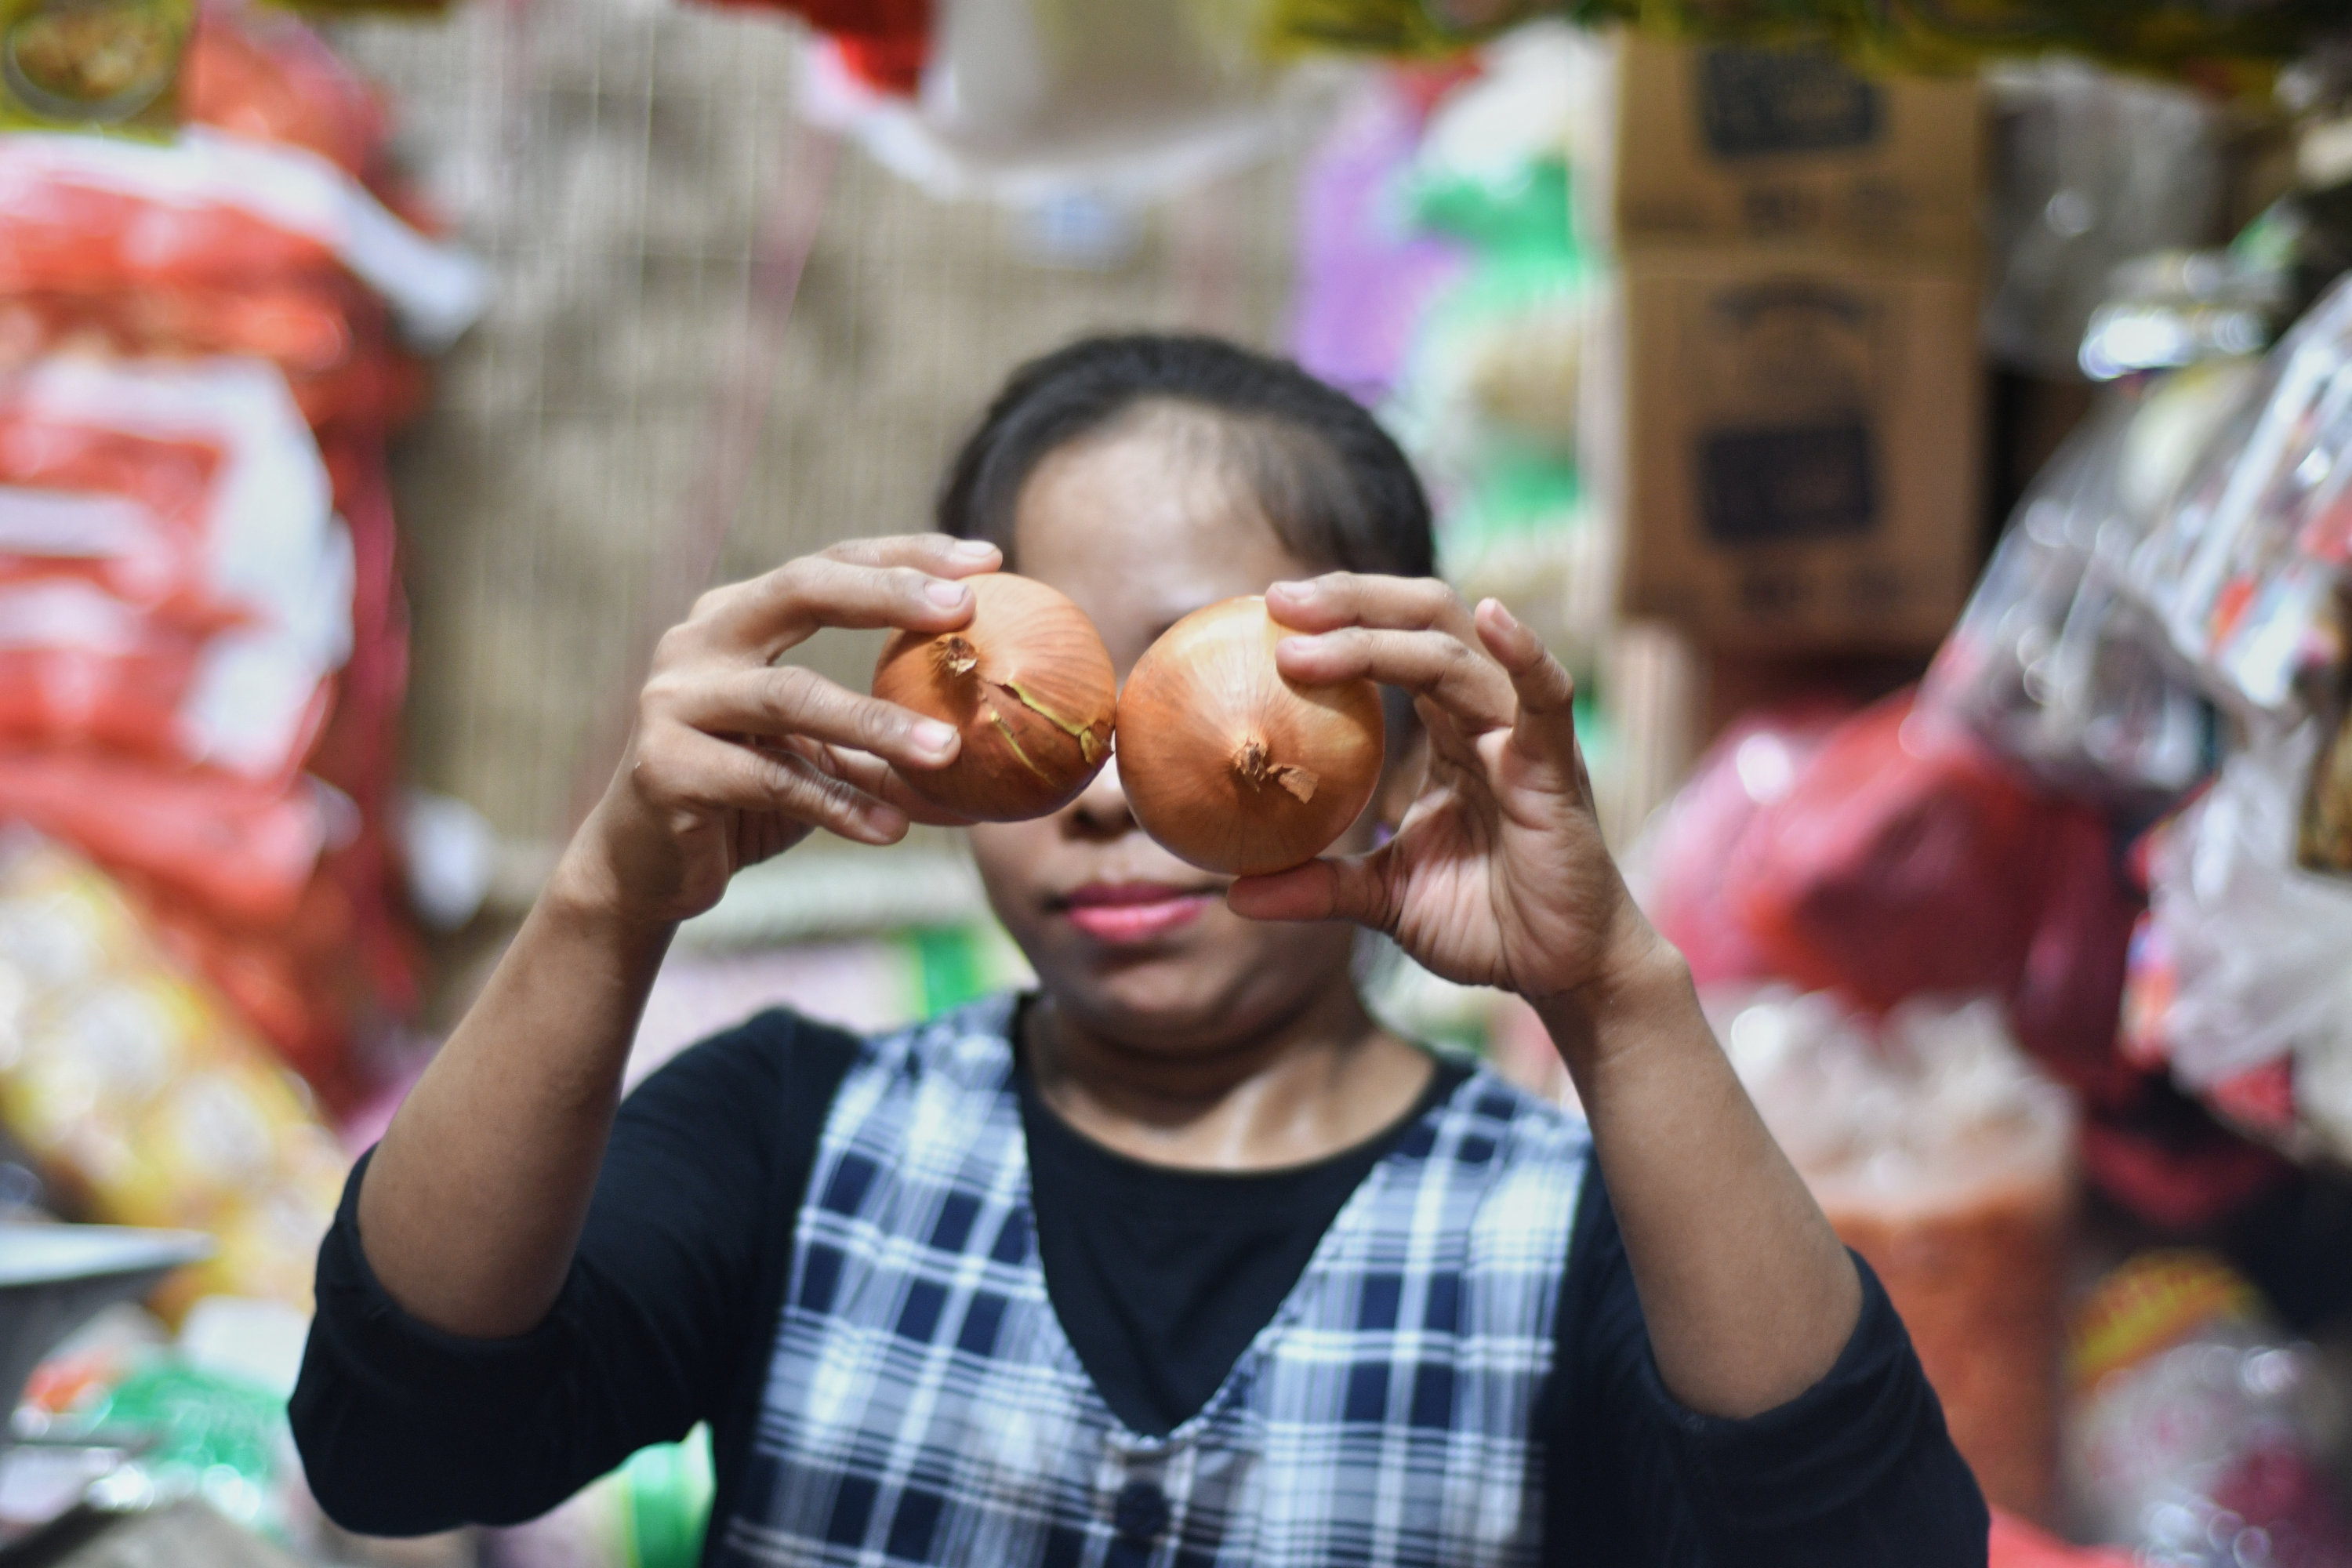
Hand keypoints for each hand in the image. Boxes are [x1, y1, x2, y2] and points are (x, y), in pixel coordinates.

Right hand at [564, 534, 1001, 925]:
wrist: (645, 868)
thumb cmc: (746, 797)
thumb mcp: (821, 756)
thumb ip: (888, 739)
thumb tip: (998, 755)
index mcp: (737, 616)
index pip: (830, 564)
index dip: (906, 556)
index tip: (988, 558)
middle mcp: (699, 641)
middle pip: (800, 590)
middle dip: (888, 594)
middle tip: (964, 610)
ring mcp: (673, 699)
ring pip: (791, 697)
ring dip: (877, 724)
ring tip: (949, 752)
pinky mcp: (664, 766)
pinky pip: (771, 781)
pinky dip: (838, 805)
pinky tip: (893, 831)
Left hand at [1227, 574, 1666, 1017]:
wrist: (1560, 970)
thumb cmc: (1485, 923)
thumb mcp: (1384, 897)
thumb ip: (1317, 885)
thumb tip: (1233, 893)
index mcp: (1451, 730)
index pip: (1392, 643)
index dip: (1337, 618)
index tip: (1265, 613)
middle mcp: (1487, 716)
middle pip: (1422, 620)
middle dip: (1350, 599)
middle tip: (1277, 600)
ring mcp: (1523, 736)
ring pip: (1452, 654)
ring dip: (1375, 637)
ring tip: (1303, 637)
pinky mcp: (1556, 768)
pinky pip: (1546, 697)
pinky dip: (1525, 652)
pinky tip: (1493, 616)